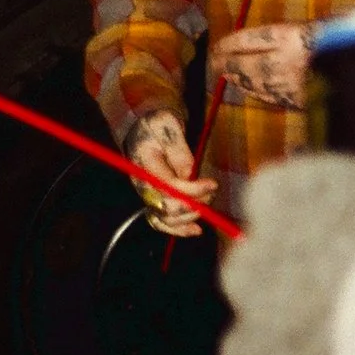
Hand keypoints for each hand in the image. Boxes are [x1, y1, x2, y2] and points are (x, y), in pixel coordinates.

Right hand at [126, 108, 218, 236]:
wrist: (144, 127)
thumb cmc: (157, 124)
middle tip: (210, 192)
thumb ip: (179, 151)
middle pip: (166, 208)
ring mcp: (146, 194)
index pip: (168, 187)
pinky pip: (162, 223)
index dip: (192, 190)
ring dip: (190, 217)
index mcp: (143, 164)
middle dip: (193, 204)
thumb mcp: (168, 127)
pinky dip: (179, 230)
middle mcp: (142, 184)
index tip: (212, 184)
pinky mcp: (153, 200)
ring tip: (206, 205)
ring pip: (165, 220)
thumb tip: (190, 175)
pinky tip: (196, 230)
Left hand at [209, 22, 312, 109]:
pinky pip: (271, 97)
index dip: (229, 44)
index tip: (216, 46)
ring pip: (255, 83)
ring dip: (238, 79)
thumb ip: (287, 32)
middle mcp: (287, 60)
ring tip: (228, 76)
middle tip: (213, 63)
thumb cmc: (341, 38)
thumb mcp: (314, 27)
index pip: (248, 39)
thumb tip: (257, 41)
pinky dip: (256, 92)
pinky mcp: (300, 101)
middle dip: (226, 64)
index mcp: (291, 36)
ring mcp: (293, 84)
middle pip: (246, 63)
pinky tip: (249, 89)